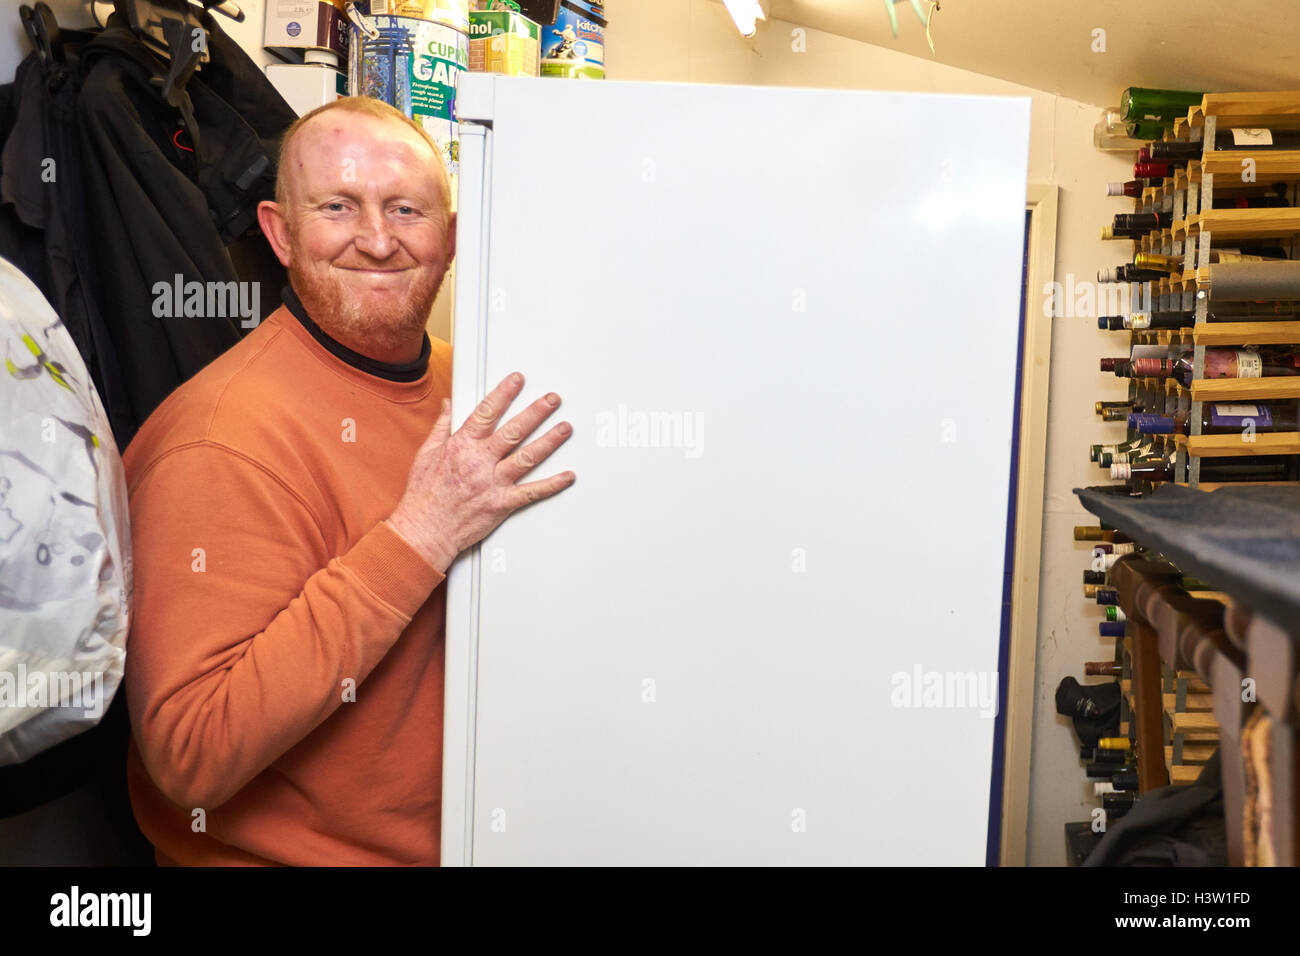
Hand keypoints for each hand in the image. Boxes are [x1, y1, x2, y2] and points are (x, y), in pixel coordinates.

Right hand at [387, 372, 574, 571]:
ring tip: (565, 428)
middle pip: (514, 431)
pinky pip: (532, 492)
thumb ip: (442, 426)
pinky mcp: (502, 503)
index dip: (504, 393)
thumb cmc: (425, 495)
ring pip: (528, 457)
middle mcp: (480, 461)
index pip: (487, 413)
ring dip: (549, 441)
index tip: (518, 380)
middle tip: (552, 400)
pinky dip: (552, 484)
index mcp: (462, 446)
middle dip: (537, 412)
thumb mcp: (426, 453)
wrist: (425, 530)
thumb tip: (448, 406)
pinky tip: (567, 476)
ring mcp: (493, 482)